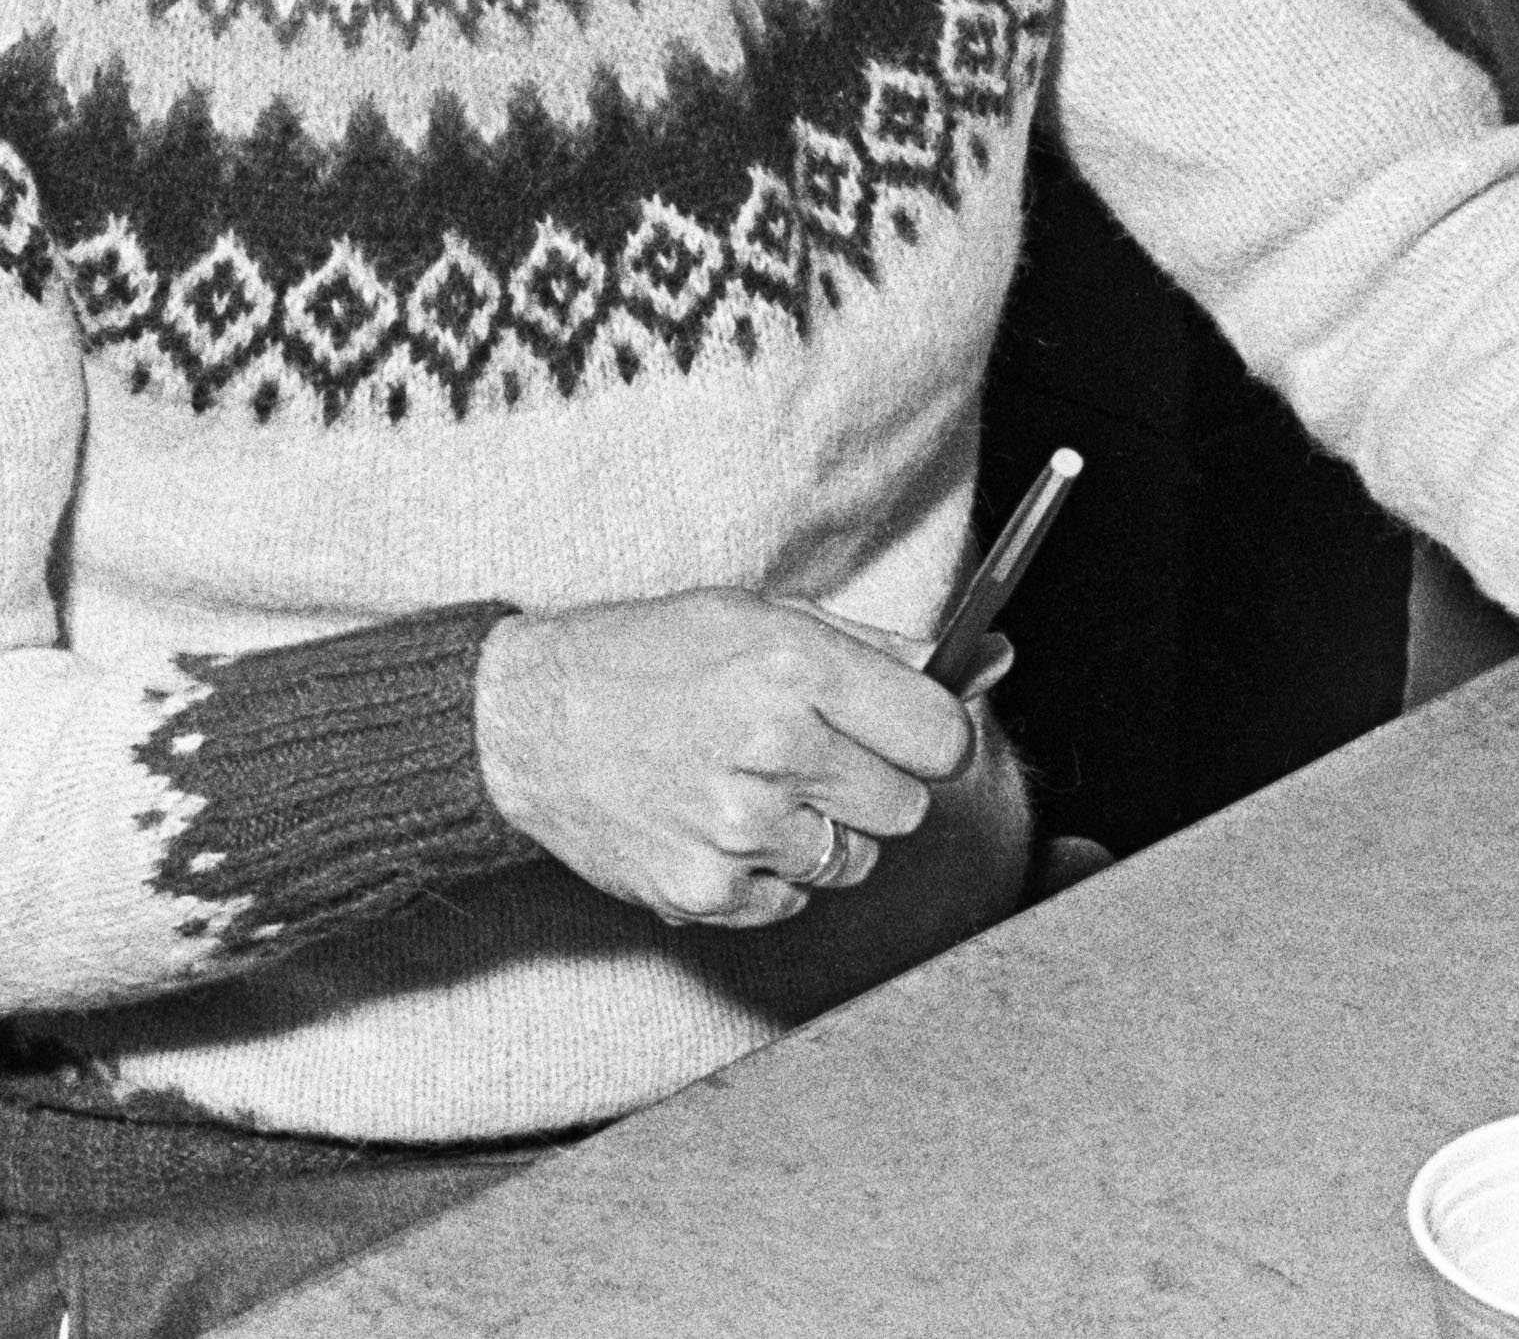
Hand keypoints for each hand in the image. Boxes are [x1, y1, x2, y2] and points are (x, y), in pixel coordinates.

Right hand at [473, 590, 978, 927]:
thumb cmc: (650, 658)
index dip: (931, 737)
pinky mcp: (707, 892)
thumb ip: (880, 649)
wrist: (526, 723)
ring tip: (749, 786)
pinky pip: (794, 901)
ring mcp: (739, 830)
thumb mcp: (762, 616)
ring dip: (819, 831)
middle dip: (870, 784)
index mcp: (796, 666)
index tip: (908, 734)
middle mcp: (774, 748)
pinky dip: (767, 874)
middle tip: (806, 755)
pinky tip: (714, 823)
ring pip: (854, 860)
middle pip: (906, 807)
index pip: (943, 737)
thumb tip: (992, 663)